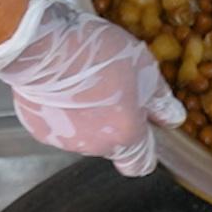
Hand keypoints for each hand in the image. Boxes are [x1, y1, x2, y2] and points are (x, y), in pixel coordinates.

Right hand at [0, 0, 185, 175]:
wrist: (42, 46)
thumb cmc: (97, 56)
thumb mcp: (144, 69)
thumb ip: (161, 100)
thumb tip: (174, 117)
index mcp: (125, 136)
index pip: (140, 165)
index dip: (145, 150)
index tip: (144, 131)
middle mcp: (94, 147)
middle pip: (111, 145)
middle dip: (114, 124)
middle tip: (112, 91)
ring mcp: (63, 140)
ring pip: (82, 135)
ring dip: (86, 117)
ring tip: (82, 83)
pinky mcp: (37, 128)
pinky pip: (56, 124)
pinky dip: (60, 110)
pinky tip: (60, 85)